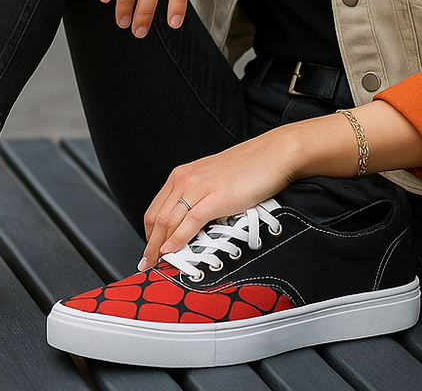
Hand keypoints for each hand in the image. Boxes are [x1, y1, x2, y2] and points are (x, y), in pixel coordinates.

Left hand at [139, 131, 299, 268]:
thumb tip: (189, 222)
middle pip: (157, 218)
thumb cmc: (249, 168)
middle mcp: (185, 179)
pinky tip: (171, 252)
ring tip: (156, 267)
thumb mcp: (214, 180)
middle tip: (148, 267)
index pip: (155, 209)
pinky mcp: (216, 197)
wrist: (273, 154)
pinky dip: (177, 240)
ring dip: (159, 247)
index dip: (148, 234)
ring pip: (169, 221)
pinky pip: (190, 222)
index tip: (150, 252)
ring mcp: (199, 187)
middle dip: (150, 245)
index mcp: (182, 175)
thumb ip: (198, 196)